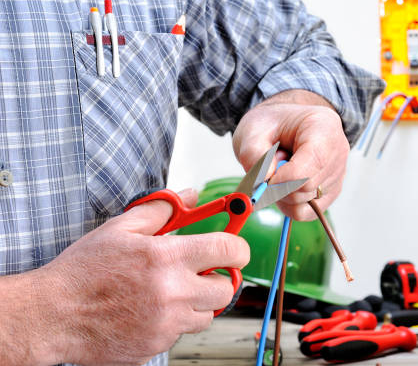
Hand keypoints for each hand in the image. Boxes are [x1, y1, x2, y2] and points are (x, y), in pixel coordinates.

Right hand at [33, 189, 248, 365]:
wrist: (53, 315)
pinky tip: (151, 311)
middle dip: (218, 279)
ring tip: (170, 292)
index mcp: (168, 259)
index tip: (235, 249)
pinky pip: (181, 334)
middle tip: (199, 273)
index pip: (228, 250)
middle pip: (226, 289)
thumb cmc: (83, 272)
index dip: (238, 247)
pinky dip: (174, 322)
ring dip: (197, 303)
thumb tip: (189, 196)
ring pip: (207, 315)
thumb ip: (161, 209)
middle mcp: (173, 293)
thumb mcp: (120, 228)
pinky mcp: (155, 346)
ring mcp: (166, 324)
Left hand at [233, 90, 349, 220]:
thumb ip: (253, 154)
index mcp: (324, 127)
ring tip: (281, 169)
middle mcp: (338, 152)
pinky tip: (283, 185)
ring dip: (282, 193)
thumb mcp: (252, 130)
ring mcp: (337, 175)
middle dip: (279, 184)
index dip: (284, 177)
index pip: (314, 161)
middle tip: (270, 166)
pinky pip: (306, 212)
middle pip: (308, 186)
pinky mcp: (330, 193)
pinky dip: (288, 204)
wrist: (282, 127)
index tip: (264, 177)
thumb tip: (264, 183)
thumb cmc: (271, 125)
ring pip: (305, 201)